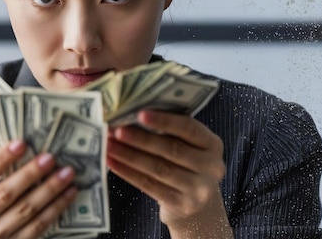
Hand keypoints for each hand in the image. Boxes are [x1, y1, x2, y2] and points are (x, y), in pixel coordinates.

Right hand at [0, 140, 76, 238]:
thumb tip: (27, 145)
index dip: (1, 159)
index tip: (21, 143)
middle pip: (4, 193)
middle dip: (29, 174)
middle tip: (50, 157)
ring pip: (25, 209)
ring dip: (49, 189)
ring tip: (66, 173)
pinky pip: (39, 225)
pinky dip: (56, 207)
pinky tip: (69, 193)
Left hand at [106, 110, 231, 237]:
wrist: (198, 207)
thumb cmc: (185, 165)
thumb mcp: (188, 146)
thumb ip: (169, 131)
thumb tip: (131, 114)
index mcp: (212, 144)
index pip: (189, 128)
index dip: (164, 121)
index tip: (139, 114)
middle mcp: (211, 167)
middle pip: (171, 149)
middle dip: (140, 139)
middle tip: (115, 130)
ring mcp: (198, 189)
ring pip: (158, 168)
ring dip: (129, 155)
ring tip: (108, 144)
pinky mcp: (181, 205)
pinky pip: (149, 185)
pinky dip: (127, 173)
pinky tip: (111, 162)